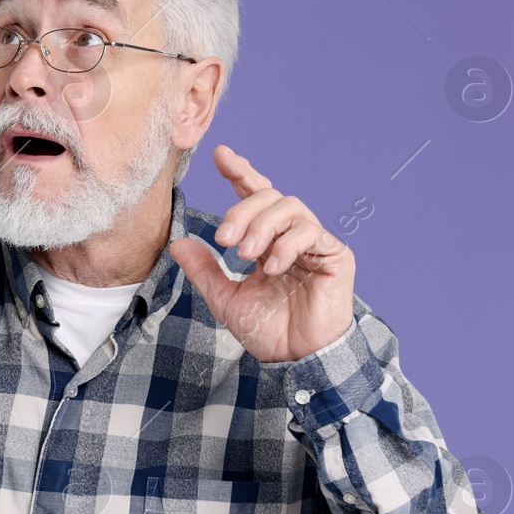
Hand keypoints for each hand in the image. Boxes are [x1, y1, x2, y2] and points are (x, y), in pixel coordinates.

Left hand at [167, 144, 354, 362]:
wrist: (295, 358)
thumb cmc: (266, 330)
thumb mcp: (224, 298)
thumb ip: (203, 269)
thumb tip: (178, 243)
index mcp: (267, 240)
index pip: (256, 196)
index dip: (240, 172)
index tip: (220, 154)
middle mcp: (292, 235)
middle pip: (269, 196)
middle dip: (242, 210)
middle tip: (224, 239)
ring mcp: (315, 243)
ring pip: (290, 207)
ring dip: (262, 226)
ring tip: (245, 255)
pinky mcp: (335, 255)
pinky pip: (312, 232)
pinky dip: (287, 244)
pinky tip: (272, 267)